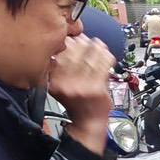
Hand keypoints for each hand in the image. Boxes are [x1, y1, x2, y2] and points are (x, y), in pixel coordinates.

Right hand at [48, 35, 112, 150]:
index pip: (58, 56)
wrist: (88, 123)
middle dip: (80, 43)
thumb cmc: (75, 104)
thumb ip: (58, 68)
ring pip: (89, 59)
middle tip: (84, 38)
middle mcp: (67, 84)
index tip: (71, 37)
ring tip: (96, 43)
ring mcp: (83, 86)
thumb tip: (65, 46)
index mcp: (54, 82)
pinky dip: (106, 56)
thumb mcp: (58, 86)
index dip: (66, 43)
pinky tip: (106, 51)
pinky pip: (103, 66)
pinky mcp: (98, 88)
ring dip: (94, 48)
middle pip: (73, 55)